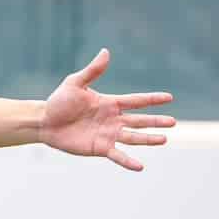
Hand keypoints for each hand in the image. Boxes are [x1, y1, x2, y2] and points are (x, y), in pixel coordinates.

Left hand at [39, 49, 175, 170]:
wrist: (44, 122)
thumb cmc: (59, 101)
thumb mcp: (75, 83)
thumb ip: (92, 71)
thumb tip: (106, 52)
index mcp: (110, 103)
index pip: (136, 101)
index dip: (152, 99)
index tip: (170, 98)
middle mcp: (113, 119)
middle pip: (139, 120)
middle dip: (156, 121)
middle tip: (173, 122)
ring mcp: (108, 135)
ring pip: (133, 137)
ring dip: (148, 139)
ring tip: (164, 139)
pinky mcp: (100, 148)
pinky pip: (117, 155)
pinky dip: (128, 161)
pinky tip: (140, 166)